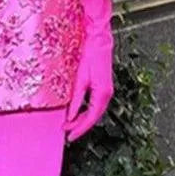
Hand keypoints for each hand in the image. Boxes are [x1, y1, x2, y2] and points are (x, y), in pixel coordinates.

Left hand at [64, 0, 114, 142]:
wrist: (99, 39)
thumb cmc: (90, 54)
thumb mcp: (80, 77)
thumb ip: (76, 98)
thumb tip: (70, 116)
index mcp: (102, 93)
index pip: (91, 117)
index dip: (80, 129)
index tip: (69, 136)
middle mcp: (107, 94)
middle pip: (94, 117)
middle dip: (81, 126)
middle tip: (67, 133)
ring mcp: (107, 90)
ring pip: (95, 111)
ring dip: (83, 119)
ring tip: (70, 125)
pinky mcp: (104, 86)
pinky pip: (95, 104)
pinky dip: (86, 111)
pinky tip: (77, 112)